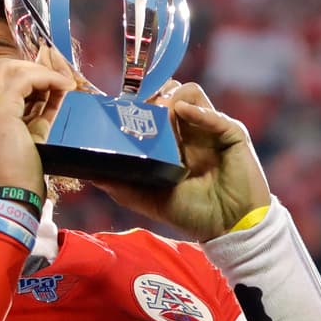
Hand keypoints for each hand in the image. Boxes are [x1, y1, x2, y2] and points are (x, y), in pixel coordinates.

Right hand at [0, 51, 74, 196]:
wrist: (10, 202)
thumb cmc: (19, 180)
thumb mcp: (29, 137)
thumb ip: (36, 111)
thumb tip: (54, 87)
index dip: (23, 75)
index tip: (47, 84)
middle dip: (30, 67)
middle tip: (55, 79)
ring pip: (8, 66)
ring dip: (39, 71)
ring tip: (61, 84)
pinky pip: (23, 78)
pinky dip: (47, 77)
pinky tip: (63, 87)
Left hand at [96, 81, 270, 239]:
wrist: (227, 228)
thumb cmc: (191, 213)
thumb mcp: (147, 198)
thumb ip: (120, 184)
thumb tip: (88, 172)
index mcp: (174, 140)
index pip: (155, 107)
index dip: (140, 102)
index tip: (121, 106)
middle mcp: (191, 130)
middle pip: (170, 92)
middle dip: (153, 95)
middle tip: (138, 107)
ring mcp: (212, 129)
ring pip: (190, 94)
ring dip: (171, 100)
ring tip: (159, 115)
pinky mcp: (232, 135)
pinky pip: (214, 114)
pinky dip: (197, 111)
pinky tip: (181, 113)